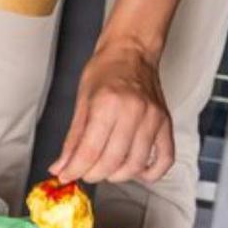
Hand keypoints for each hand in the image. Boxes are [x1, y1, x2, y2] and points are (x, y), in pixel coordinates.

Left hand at [50, 39, 174, 184]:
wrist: (132, 51)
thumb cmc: (106, 70)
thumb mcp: (81, 101)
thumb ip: (72, 139)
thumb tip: (61, 167)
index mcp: (108, 104)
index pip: (90, 151)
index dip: (74, 170)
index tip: (66, 176)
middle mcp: (133, 112)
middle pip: (111, 161)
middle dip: (92, 174)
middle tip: (83, 172)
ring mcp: (153, 119)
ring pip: (135, 165)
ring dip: (116, 176)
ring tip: (105, 170)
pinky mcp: (166, 123)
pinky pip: (165, 159)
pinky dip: (151, 173)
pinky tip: (135, 172)